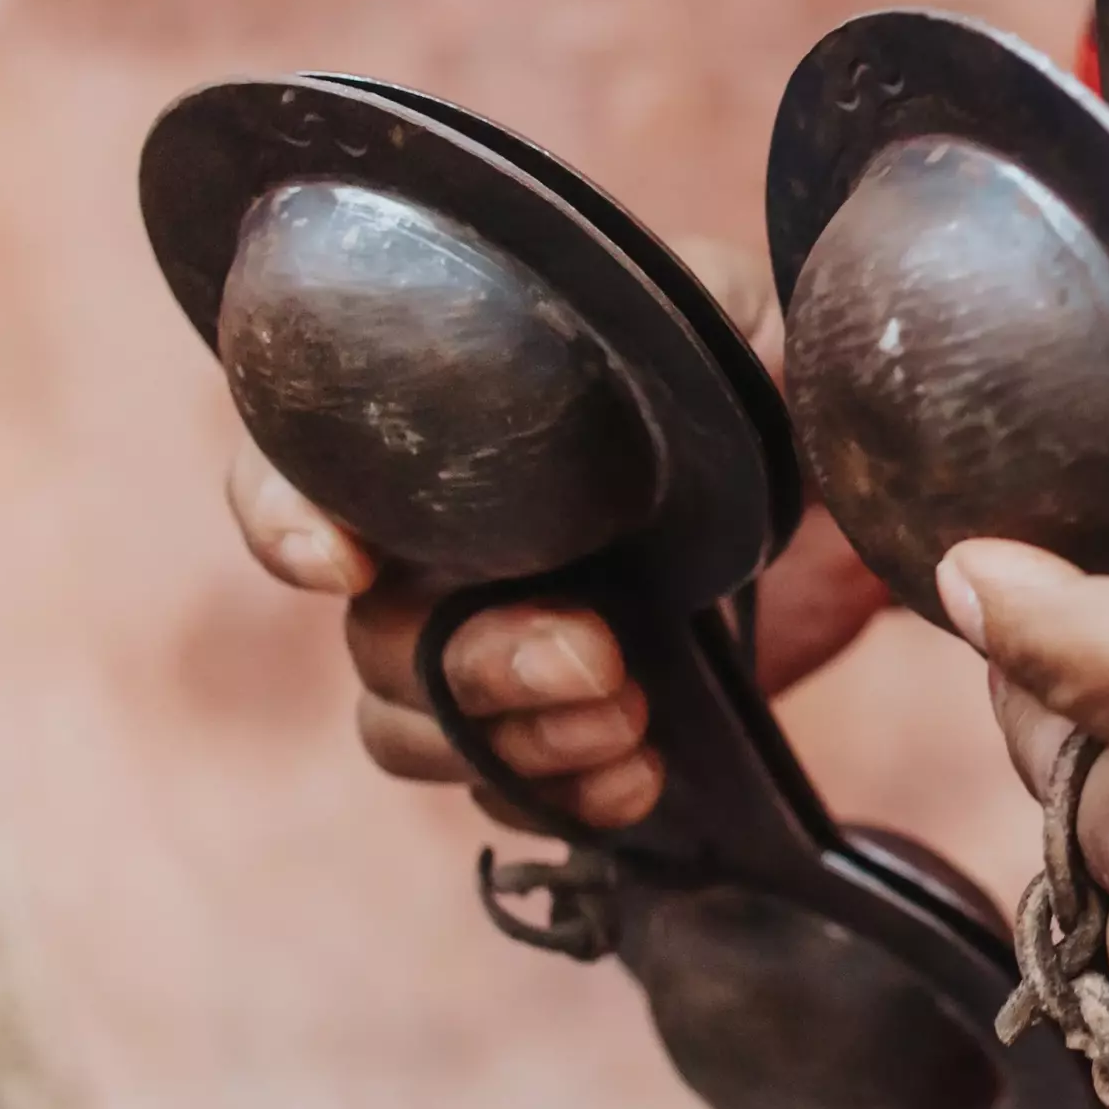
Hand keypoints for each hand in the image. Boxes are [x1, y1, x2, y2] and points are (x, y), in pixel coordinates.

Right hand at [227, 235, 891, 830]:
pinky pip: (500, 795)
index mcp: (440, 441)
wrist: (825, 510)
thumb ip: (727, 310)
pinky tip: (641, 774)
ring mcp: (480, 654)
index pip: (289, 470)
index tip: (343, 563)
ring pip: (411, 732)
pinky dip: (559, 798)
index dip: (282, 520)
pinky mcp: (545, 732)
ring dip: (509, 743)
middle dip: (472, 662)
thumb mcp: (743, 323)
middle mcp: (432, 554)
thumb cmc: (745, 393)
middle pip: (375, 640)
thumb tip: (745, 338)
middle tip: (596, 651)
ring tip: (629, 712)